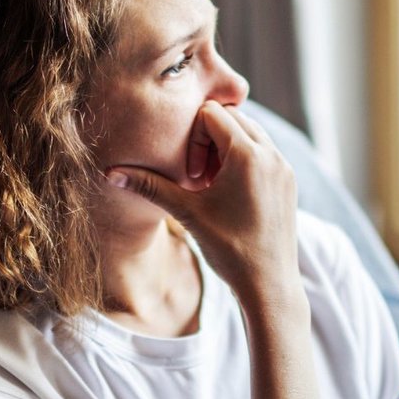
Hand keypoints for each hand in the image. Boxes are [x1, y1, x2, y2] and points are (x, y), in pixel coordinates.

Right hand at [105, 101, 300, 306]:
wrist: (269, 284)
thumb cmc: (228, 250)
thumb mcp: (186, 213)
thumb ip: (149, 186)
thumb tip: (110, 174)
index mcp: (248, 154)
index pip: (211, 113)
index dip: (192, 136)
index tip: (190, 175)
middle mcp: (271, 154)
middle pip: (232, 118)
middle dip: (209, 139)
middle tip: (197, 178)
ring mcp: (283, 166)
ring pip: (249, 133)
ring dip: (226, 149)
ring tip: (212, 185)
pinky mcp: (288, 180)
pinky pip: (264, 151)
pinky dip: (243, 160)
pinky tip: (229, 194)